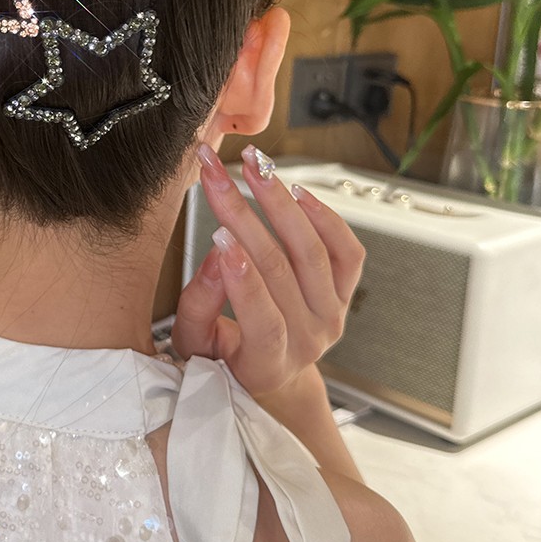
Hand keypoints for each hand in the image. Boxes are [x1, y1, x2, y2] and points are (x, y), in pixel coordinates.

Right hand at [172, 143, 365, 401]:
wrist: (269, 375)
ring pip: (314, 251)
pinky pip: (347, 251)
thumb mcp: (193, 345)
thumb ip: (198, 306)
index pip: (264, 322)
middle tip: (218, 176)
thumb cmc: (223, 359)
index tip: (219, 236)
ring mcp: (332, 315)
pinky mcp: (344, 293)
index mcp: (268, 364)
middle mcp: (309, 341)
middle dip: (244, 214)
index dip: (243, 280)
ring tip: (254, 166)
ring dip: (280, 202)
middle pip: (283, 271)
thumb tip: (214, 255)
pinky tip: (295, 190)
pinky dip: (325, 216)